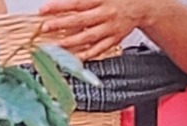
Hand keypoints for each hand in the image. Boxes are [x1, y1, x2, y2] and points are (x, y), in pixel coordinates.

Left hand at [35, 0, 151, 57]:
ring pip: (88, 37)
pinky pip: (98, 49)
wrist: (143, 7)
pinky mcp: (114, 39)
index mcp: (103, 0)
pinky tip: (72, 58)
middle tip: (45, 28)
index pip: (78, 3)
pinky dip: (85, 55)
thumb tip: (63, 0)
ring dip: (69, 43)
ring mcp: (110, 28)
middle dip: (61, 24)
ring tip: (53, 46)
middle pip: (81, 20)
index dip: (60, 6)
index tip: (43, 10)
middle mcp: (106, 14)